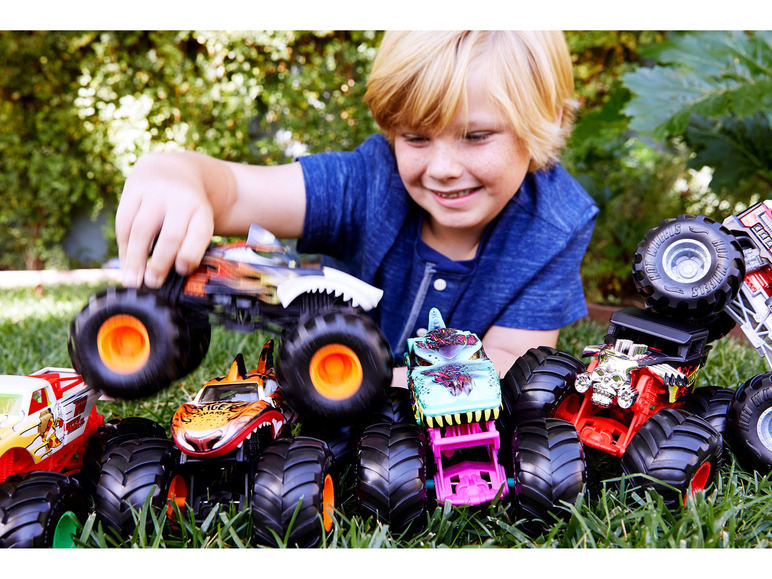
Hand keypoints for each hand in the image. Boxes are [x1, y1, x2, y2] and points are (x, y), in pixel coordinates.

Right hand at [115, 152, 215, 288]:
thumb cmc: (186, 208)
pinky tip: (125, 262)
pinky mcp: (133, 189)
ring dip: (135, 259)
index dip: (190, 254)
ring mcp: (156, 192)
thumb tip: (175, 277)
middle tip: (153, 283)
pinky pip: (125, 221)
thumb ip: (191, 244)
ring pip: (143, 230)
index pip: (199, 233)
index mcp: (202, 210)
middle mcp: (181, 199)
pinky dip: (123, 245)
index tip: (181, 271)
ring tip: (132, 281)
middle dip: (160, 263)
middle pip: (171, 235)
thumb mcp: (197, 219)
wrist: (172, 170)